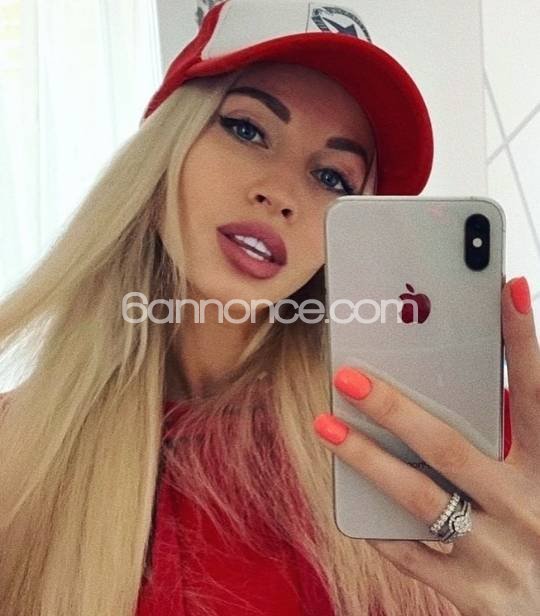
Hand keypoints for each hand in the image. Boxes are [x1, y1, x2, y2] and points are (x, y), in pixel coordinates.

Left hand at [312, 277, 539, 614]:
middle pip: (449, 447)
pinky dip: (377, 525)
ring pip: (418, 498)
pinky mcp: (475, 595)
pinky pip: (412, 554)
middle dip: (395, 408)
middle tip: (348, 375)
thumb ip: (516, 438)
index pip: (536, 395)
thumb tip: (486, 386)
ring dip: (365, 459)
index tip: (508, 287)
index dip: (522, 340)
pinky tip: (346, 499)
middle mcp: (527, 509)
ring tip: (324, 424)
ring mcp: (498, 554)